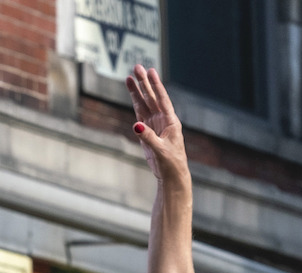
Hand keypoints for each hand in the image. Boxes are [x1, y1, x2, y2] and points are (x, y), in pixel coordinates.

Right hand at [126, 65, 190, 189]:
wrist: (171, 175)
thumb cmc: (171, 163)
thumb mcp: (161, 150)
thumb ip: (148, 137)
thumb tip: (136, 125)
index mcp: (171, 122)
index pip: (162, 99)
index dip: (156, 85)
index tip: (151, 71)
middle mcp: (163, 120)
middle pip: (152, 97)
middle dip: (144, 83)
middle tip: (137, 67)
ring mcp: (155, 125)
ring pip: (145, 104)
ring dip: (138, 91)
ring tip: (129, 77)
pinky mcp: (147, 132)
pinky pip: (140, 114)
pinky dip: (136, 103)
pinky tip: (132, 93)